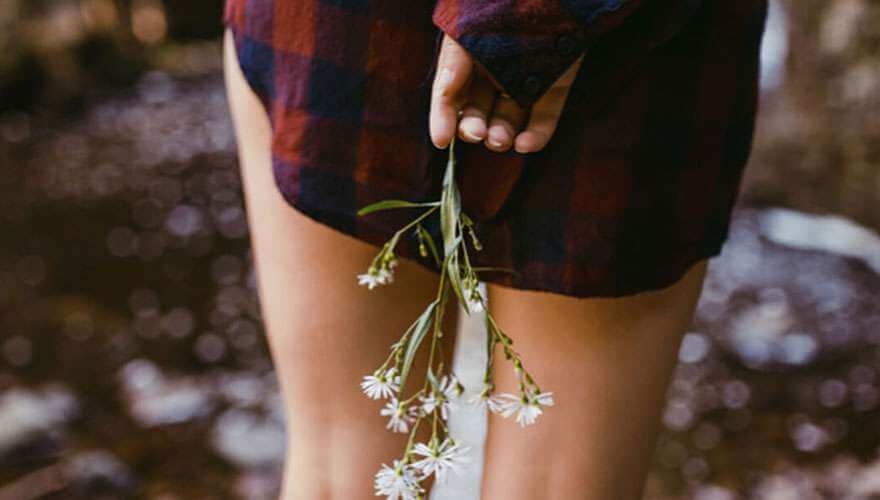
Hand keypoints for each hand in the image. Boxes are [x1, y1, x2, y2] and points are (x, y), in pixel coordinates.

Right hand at [429, 33, 583, 153]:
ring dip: (501, 136)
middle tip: (476, 134)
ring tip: (499, 141)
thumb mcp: (466, 37)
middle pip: (479, 113)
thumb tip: (442, 108)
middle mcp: (493, 74)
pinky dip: (536, 136)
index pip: (451, 97)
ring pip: (510, 120)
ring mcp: (525, 82)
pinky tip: (524, 145)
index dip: (444, 118)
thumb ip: (452, 69)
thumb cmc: (497, 7)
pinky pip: (545, 117)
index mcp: (467, 60)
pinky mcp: (555, 85)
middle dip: (474, 128)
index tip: (441, 140)